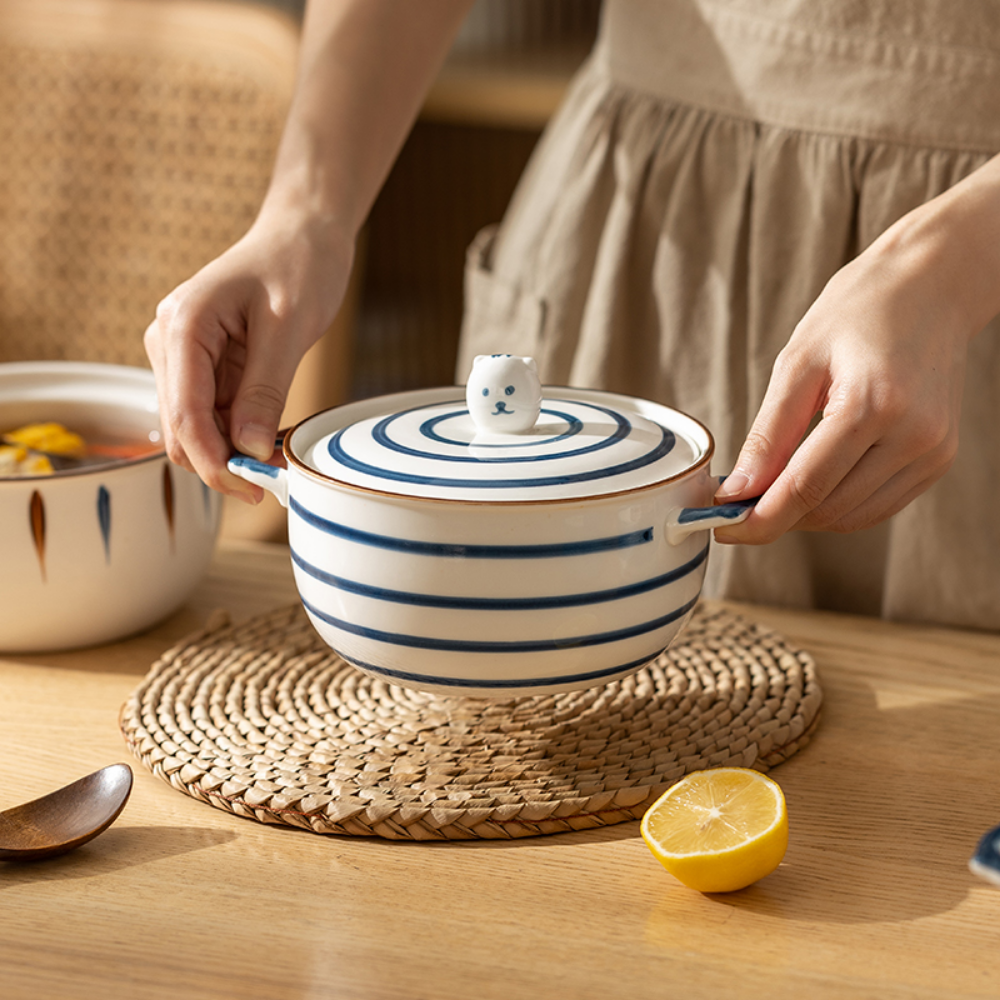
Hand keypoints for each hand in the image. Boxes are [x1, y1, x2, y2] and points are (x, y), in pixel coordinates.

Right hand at [144, 214, 353, 500]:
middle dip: (222, 463)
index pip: (184, 417)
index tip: (253, 491)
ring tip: (279, 457)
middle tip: (273, 482)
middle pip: (181, 430)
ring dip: (231, 450)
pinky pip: (213, 412)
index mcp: (183, 327)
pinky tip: (270, 436)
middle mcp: (170, 342)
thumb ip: (263, 391)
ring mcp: (183, 354)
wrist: (302, 233)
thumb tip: (247, 451)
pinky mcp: (203, 363)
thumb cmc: (298, 266)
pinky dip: (238, 432)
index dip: (215, 463)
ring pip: (195, 427)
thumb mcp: (288, 329)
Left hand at [713, 210, 974, 543]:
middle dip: (775, 517)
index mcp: (873, 405)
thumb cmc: (860, 311)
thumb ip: (769, 433)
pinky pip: (877, 506)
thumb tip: (738, 489)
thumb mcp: (798, 363)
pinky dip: (837, 506)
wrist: (933, 285)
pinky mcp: (938, 460)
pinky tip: (809, 484)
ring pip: (852, 517)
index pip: (805, 488)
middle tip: (737, 504)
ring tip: (769, 491)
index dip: (758, 519)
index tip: (721, 528)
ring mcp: (932, 452)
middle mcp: (913, 436)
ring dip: (804, 516)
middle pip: (828, 509)